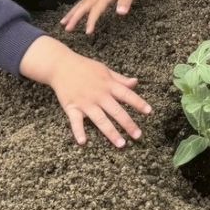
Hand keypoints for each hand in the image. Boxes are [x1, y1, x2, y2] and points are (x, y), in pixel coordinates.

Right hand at [20, 37, 151, 147]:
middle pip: (116, 111)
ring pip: (100, 119)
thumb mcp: (105, 70)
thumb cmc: (85, 67)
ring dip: (111, 133)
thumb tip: (135, 82)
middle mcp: (99, 95)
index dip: (139, 103)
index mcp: (108, 84)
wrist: (61, 65)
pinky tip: (83, 142)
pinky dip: (78, 131)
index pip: (127, 94)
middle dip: (128, 124)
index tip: (149, 112)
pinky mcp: (71, 107)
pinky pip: (75, 122)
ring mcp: (85, 102)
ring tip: (121, 144)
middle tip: (138, 136)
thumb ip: (120, 79)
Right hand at [61, 0, 140, 34]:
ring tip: (64, 22)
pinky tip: (77, 11)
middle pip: (83, 6)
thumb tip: (120, 13)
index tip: (87, 32)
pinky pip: (86, 1)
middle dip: (74, 17)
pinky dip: (79, 7)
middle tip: (66, 28)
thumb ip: (125, 0)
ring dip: (73, 12)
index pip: (96, 9)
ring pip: (82, 3)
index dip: (91, 21)